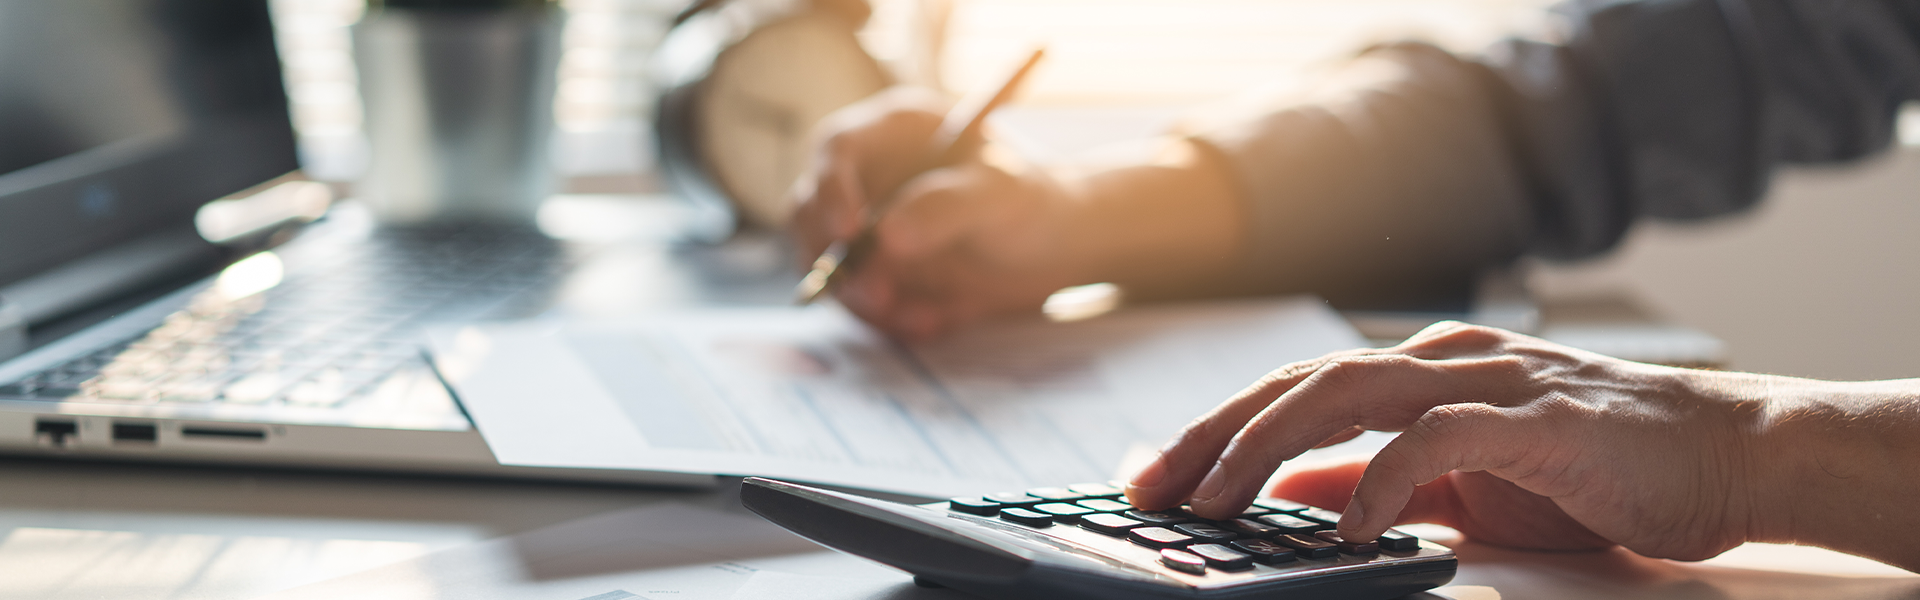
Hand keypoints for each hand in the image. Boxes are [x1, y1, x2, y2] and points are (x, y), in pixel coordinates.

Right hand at [789, 87, 1093, 340]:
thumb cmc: (1030, 203)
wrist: (1053, 250)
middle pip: (811, 211)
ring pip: (827, 264)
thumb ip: (946, 208)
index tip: (850, 235)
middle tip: (879, 296)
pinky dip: (885, 320)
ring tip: (922, 318)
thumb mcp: (1000, 197)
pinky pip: (856, 299)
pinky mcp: (873, 270)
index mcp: (893, 132)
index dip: (832, 190)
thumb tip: (887, 235)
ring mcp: (863, 225)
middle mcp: (867, 175)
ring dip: (863, 300)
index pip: (837, 148)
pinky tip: (931, 323)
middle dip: (837, 260)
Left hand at [1126, 321, 1788, 560]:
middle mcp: (1445, 361)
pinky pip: (1440, 438)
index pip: (1295, 389)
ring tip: (1217, 500)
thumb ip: (1381, 477)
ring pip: (1350, 391)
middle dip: (1215, 434)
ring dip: (1269, 445)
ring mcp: (1493, 382)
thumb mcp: (1465, 483)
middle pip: (1301, 382)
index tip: (1153, 477)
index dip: (1217, 428)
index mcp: (1423, 372)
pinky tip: (1345, 524)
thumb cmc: (1598, 471)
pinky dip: (1381, 476)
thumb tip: (1294, 490)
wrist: (1729, 457)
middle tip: (1151, 488)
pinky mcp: (1542, 420)